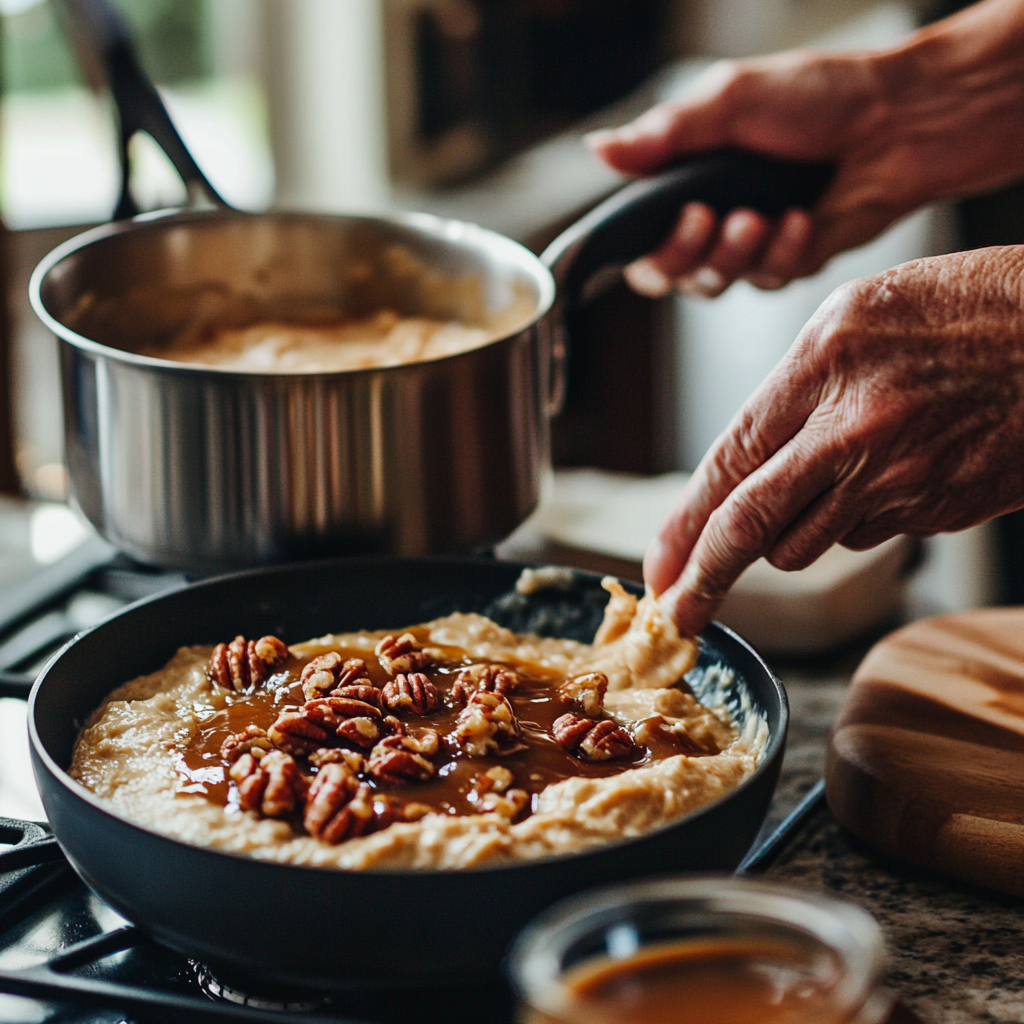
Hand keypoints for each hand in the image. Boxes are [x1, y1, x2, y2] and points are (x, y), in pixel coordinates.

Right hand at [588, 0, 1023, 296]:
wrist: (898, 120)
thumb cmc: (819, 97)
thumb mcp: (731, 100)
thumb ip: (665, 133)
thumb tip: (599, 149)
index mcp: (684, 180)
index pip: (637, 237)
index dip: (640, 246)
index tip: (663, 223)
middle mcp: (710, 218)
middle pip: (667, 273)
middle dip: (685, 253)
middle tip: (707, 218)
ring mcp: (749, 246)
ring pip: (715, 283)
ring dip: (734, 252)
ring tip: (761, 213)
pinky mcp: (788, 264)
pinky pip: (768, 280)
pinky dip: (784, 251)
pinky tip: (803, 217)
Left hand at [645, 246, 1023, 634]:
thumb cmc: (973, 307)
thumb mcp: (861, 311)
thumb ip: (796, 384)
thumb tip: (751, 458)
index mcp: (824, 363)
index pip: (729, 462)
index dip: (684, 524)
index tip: (661, 564)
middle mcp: (854, 428)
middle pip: (752, 527)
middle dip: (705, 577)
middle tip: (678, 612)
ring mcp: (901, 479)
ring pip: (805, 544)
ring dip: (787, 536)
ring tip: (821, 485)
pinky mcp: (938, 511)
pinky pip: (865, 534)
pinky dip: (852, 519)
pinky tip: (885, 475)